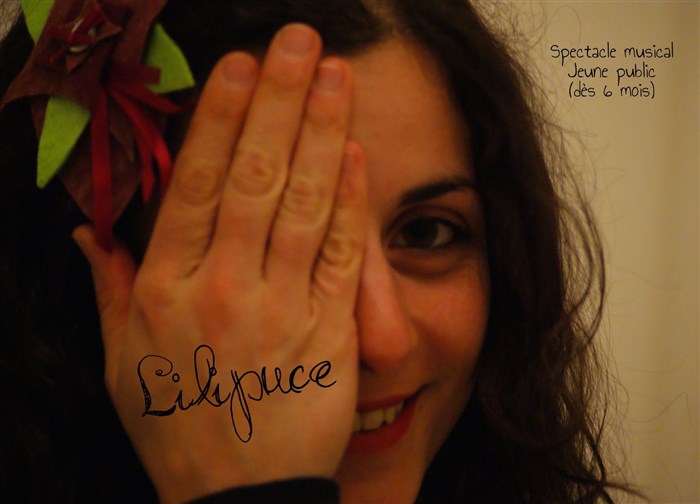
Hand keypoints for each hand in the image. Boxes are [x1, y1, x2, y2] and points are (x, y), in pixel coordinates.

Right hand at [73, 24, 366, 502]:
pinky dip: (348, 200)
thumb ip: (111, 289)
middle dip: (277, 101)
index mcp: (166, 290)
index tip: (239, 67)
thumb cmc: (181, 428)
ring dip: (320, 131)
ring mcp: (282, 307)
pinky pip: (341, 254)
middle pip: (253, 177)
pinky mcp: (330, 331)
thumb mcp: (124, 365)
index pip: (196, 185)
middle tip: (296, 41)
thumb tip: (90, 230)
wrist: (242, 499)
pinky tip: (353, 152)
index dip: (220, 120)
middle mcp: (224, 288)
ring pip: (302, 202)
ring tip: (332, 74)